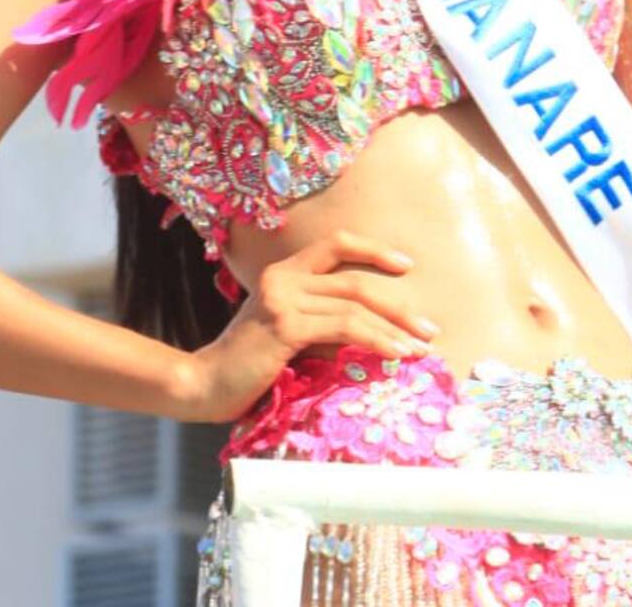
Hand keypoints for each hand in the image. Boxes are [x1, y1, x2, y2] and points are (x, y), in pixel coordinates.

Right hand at [185, 229, 437, 423]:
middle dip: (397, 304)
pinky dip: (375, 339)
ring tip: (419, 348)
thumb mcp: (284, 333)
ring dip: (393, 328)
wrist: (202, 386)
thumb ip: (316, 322)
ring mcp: (282, 298)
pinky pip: (342, 326)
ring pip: (353, 305)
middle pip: (353, 281)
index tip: (406, 265)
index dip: (372, 250)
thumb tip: (370, 332)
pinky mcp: (285, 324)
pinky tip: (394, 354)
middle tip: (429, 328)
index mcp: (283, 273)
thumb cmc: (245, 367)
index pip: (334, 244)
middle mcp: (283, 277)